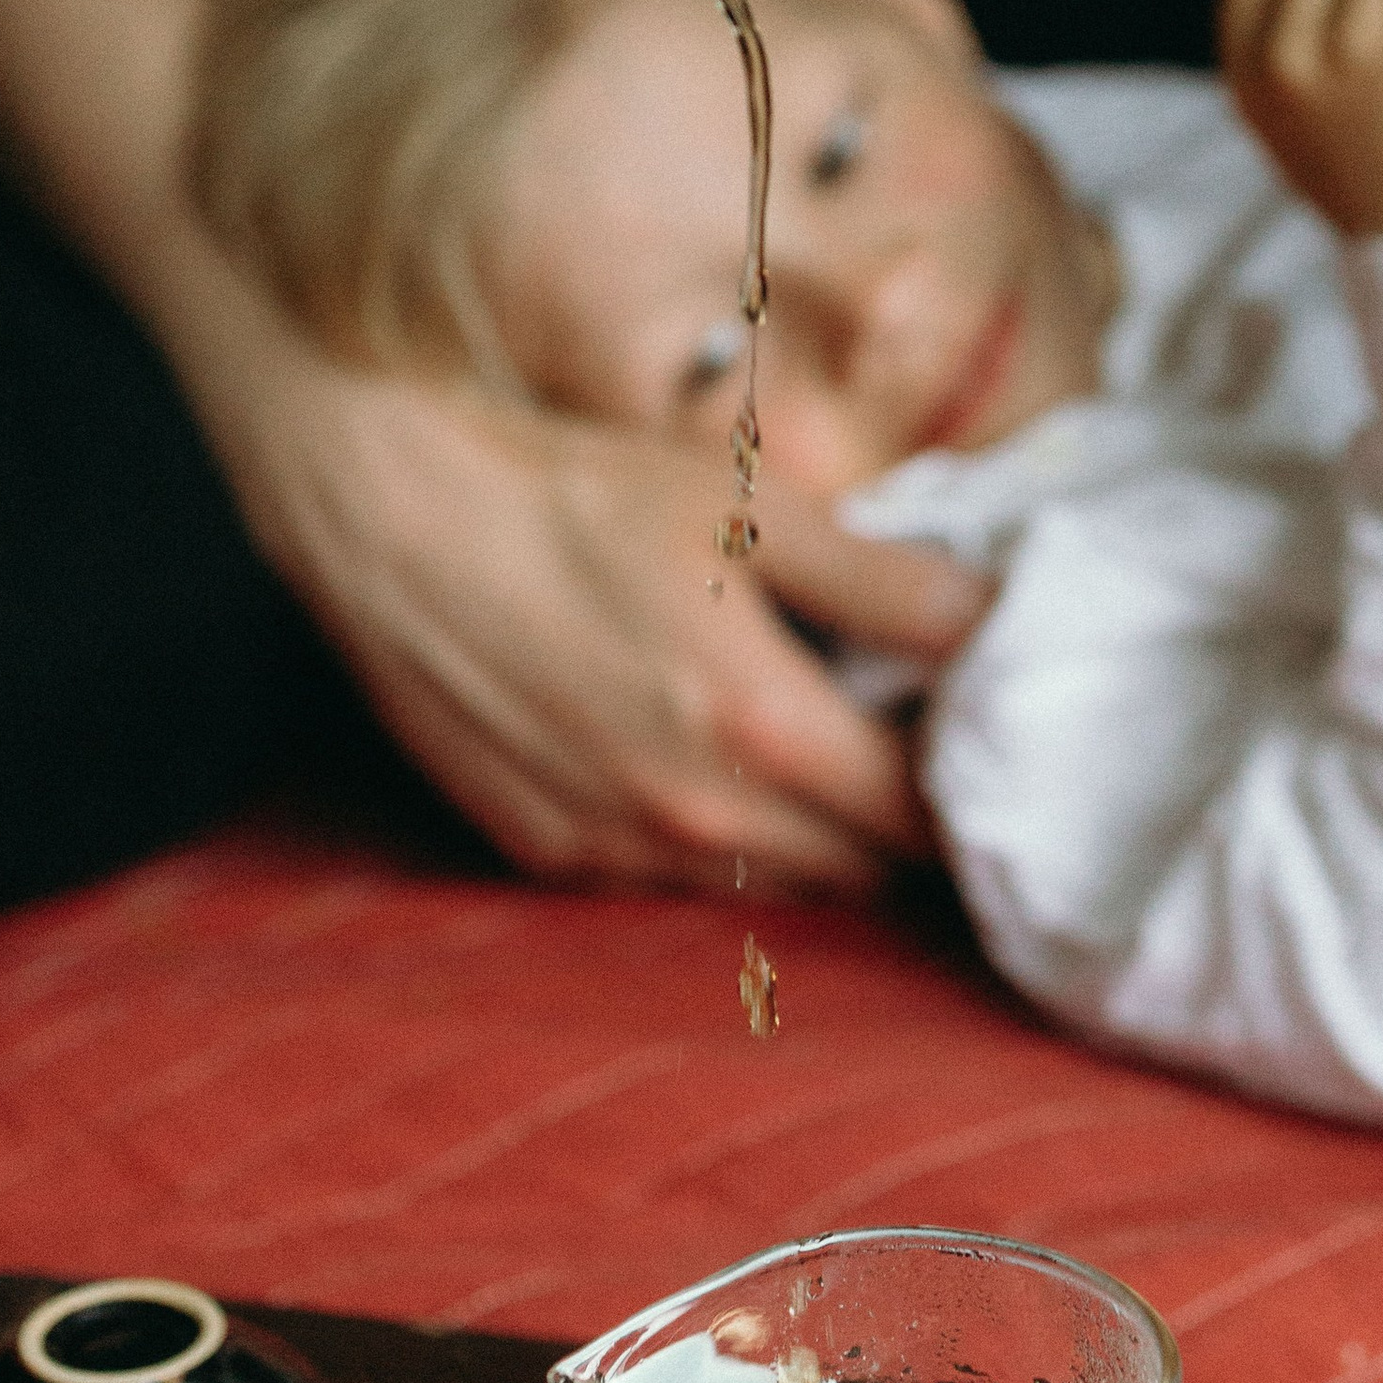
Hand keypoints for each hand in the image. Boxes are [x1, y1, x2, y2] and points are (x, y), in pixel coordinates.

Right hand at [166, 270, 989, 897]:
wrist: (388, 517)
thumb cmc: (573, 491)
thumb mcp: (749, 507)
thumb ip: (884, 581)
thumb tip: (994, 624)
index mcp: (763, 731)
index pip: (923, 819)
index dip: (963, 782)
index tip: (976, 734)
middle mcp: (696, 820)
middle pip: (859, 874)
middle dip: (899, 823)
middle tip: (910, 744)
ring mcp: (615, 848)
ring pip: (767, 891)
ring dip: (808, 843)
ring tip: (814, 755)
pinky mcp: (547, 853)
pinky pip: (669, 881)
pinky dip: (710, 842)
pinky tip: (703, 761)